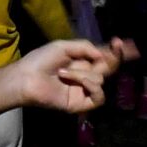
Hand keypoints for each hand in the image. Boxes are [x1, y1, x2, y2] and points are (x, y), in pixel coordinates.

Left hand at [8, 38, 132, 114]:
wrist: (26, 78)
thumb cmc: (40, 61)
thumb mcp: (63, 47)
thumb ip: (85, 47)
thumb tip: (103, 54)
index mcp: (81, 62)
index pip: (103, 57)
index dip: (114, 51)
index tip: (120, 42)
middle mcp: (85, 75)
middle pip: (108, 68)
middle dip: (115, 58)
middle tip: (117, 47)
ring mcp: (83, 90)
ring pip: (100, 80)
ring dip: (82, 74)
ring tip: (62, 72)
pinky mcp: (81, 103)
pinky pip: (98, 96)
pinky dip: (90, 86)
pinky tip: (79, 82)